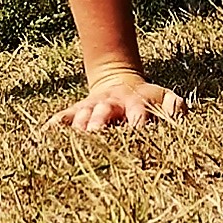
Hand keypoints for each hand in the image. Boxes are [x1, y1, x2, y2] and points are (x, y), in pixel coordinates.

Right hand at [52, 69, 188, 134]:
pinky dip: (53, 126)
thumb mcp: (164, 98)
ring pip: (82, 114)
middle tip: (95, 135)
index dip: (138, 122)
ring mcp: (92, 106)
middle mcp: (111, 103)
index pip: (138, 113)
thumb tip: (178, 109)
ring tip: (70, 140)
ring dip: (77, 125)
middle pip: (104, 112)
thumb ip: (175, 105)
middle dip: (100, 122)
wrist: (119, 82)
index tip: (137, 133)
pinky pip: (62, 117)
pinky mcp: (77, 111)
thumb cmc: (147, 100)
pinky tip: (43, 137)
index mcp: (134, 103)